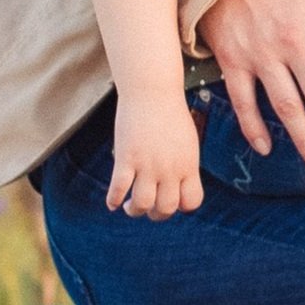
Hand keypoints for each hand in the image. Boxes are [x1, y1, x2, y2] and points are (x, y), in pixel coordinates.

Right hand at [106, 93, 204, 218]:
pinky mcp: (126, 157)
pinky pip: (118, 188)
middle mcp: (170, 168)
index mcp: (188, 165)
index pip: (192, 202)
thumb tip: (178, 185)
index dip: (181, 207)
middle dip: (156, 214)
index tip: (171, 201)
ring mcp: (148, 164)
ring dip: (135, 211)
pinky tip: (112, 202)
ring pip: (142, 204)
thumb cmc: (170, 114)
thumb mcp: (186, 142)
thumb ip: (184, 164)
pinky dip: (114, 200)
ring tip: (130, 206)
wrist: (153, 91)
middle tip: (148, 207)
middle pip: (166, 208)